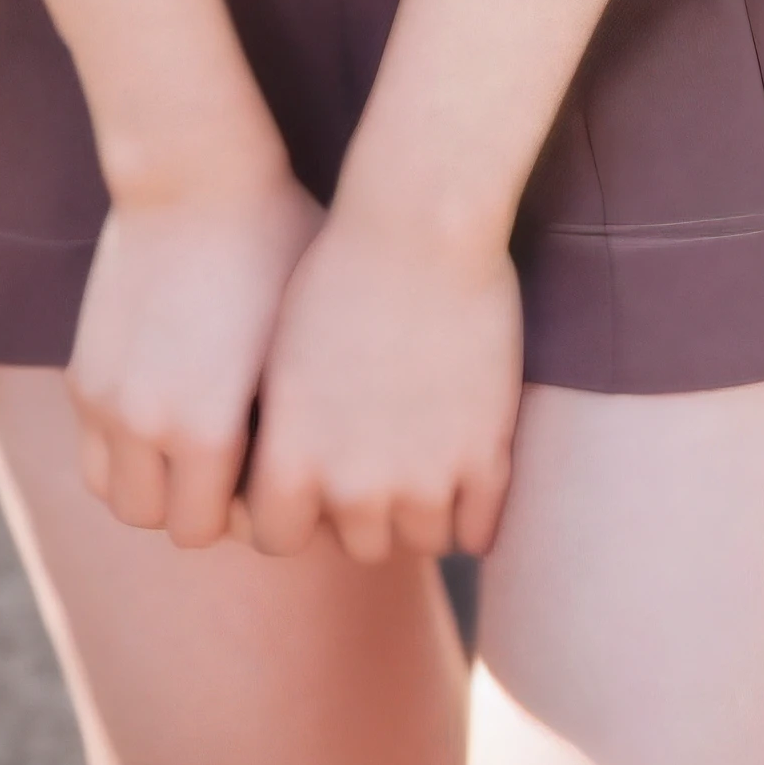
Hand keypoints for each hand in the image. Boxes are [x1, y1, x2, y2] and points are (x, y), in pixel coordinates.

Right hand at [70, 158, 324, 549]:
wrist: (193, 172)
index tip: (273, 486)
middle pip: (162, 521)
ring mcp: (107, 398)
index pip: (214, 528)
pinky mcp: (83, 369)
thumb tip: (340, 467)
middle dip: (195, 507)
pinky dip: (123, 448)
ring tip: (191, 454)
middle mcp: (148, 425)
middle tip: (234, 476)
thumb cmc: (276, 245)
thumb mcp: (308, 337)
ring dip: (151, 486)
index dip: (247, 514)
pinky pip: (94, 446)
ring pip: (116, 494)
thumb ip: (305, 417)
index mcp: (209, 430)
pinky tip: (165, 412)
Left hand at [241, 198, 523, 566]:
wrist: (419, 222)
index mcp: (290, 459)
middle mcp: (352, 485)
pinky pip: (479, 533)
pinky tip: (466, 467)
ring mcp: (425, 480)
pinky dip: (473, 511)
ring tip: (423, 458)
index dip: (293, 509)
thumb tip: (281, 475)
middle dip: (364, 506)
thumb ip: (283, 429)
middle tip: (376, 454)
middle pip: (358, 542)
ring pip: (421, 541)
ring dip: (421, 510)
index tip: (308, 476)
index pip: (277, 539)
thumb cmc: (339, 264)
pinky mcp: (486, 461)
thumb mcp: (284, 354)